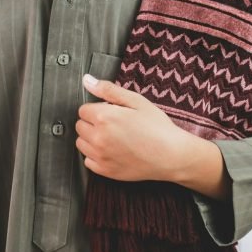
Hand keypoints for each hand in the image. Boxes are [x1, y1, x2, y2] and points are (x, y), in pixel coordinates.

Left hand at [75, 73, 193, 182]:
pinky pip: (87, 160)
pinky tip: (112, 151)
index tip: (111, 112)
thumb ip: (108, 90)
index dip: (97, 108)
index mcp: (104, 117)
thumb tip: (87, 81)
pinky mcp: (105, 171)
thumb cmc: (157, 127)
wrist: (171, 156)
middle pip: (80, 126)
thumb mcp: (136, 101)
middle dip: (92, 122)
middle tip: (114, 124)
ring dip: (91, 138)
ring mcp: (100, 156)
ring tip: (112, 137)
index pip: (83, 109)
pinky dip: (95, 155)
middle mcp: (98, 138)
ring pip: (81, 143)